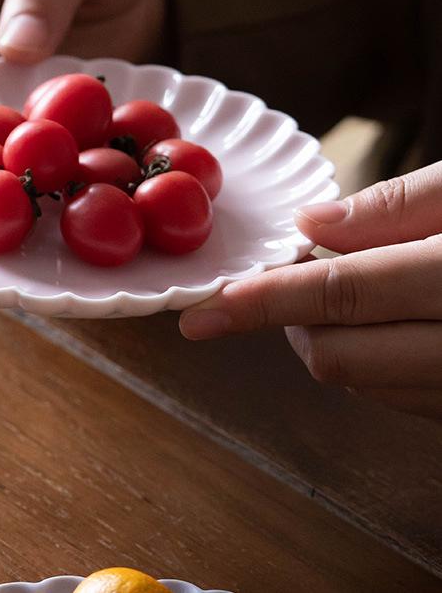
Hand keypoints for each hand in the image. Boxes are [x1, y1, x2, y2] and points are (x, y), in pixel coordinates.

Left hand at [179, 162, 441, 418]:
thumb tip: (310, 223)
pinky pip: (396, 395)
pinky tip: (383, 317)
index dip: (268, 298)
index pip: (344, 295)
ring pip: (362, 382)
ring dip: (332, 335)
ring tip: (352, 284)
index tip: (207, 307)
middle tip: (287, 276)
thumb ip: (396, 208)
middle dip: (292, 316)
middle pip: (338, 354)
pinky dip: (369, 355)